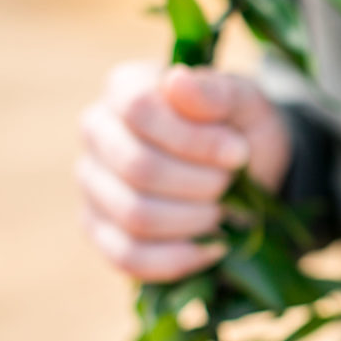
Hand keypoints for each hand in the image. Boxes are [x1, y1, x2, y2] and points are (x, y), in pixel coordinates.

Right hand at [77, 62, 290, 280]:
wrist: (246, 174)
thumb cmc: (240, 129)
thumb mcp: (247, 103)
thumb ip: (218, 91)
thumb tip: (176, 82)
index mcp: (126, 88)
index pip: (139, 110)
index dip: (196, 139)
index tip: (239, 153)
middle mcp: (97, 132)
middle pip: (139, 168)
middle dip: (202, 183)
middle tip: (231, 184)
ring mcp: (93, 185)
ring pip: (136, 215)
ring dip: (195, 220)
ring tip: (222, 210)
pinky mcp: (100, 231)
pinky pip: (129, 257)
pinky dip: (180, 258)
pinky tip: (212, 247)